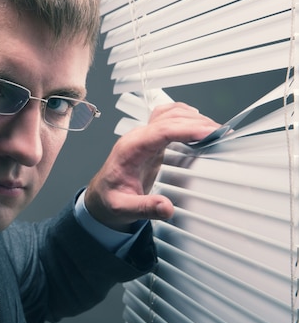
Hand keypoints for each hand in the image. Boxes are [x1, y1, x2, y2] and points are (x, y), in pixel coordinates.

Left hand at [84, 102, 219, 231]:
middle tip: (222, 134)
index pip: (160, 131)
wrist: (100, 196)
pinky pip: (167, 119)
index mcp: (130, 149)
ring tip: (216, 130)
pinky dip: (185, 117)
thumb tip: (166, 207)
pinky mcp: (151, 140)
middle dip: (196, 123)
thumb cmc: (109, 198)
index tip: (208, 133)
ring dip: (192, 118)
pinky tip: (198, 124)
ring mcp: (144, 137)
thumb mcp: (123, 208)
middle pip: (168, 118)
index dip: (186, 129)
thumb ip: (144, 208)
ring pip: (168, 114)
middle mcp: (137, 138)